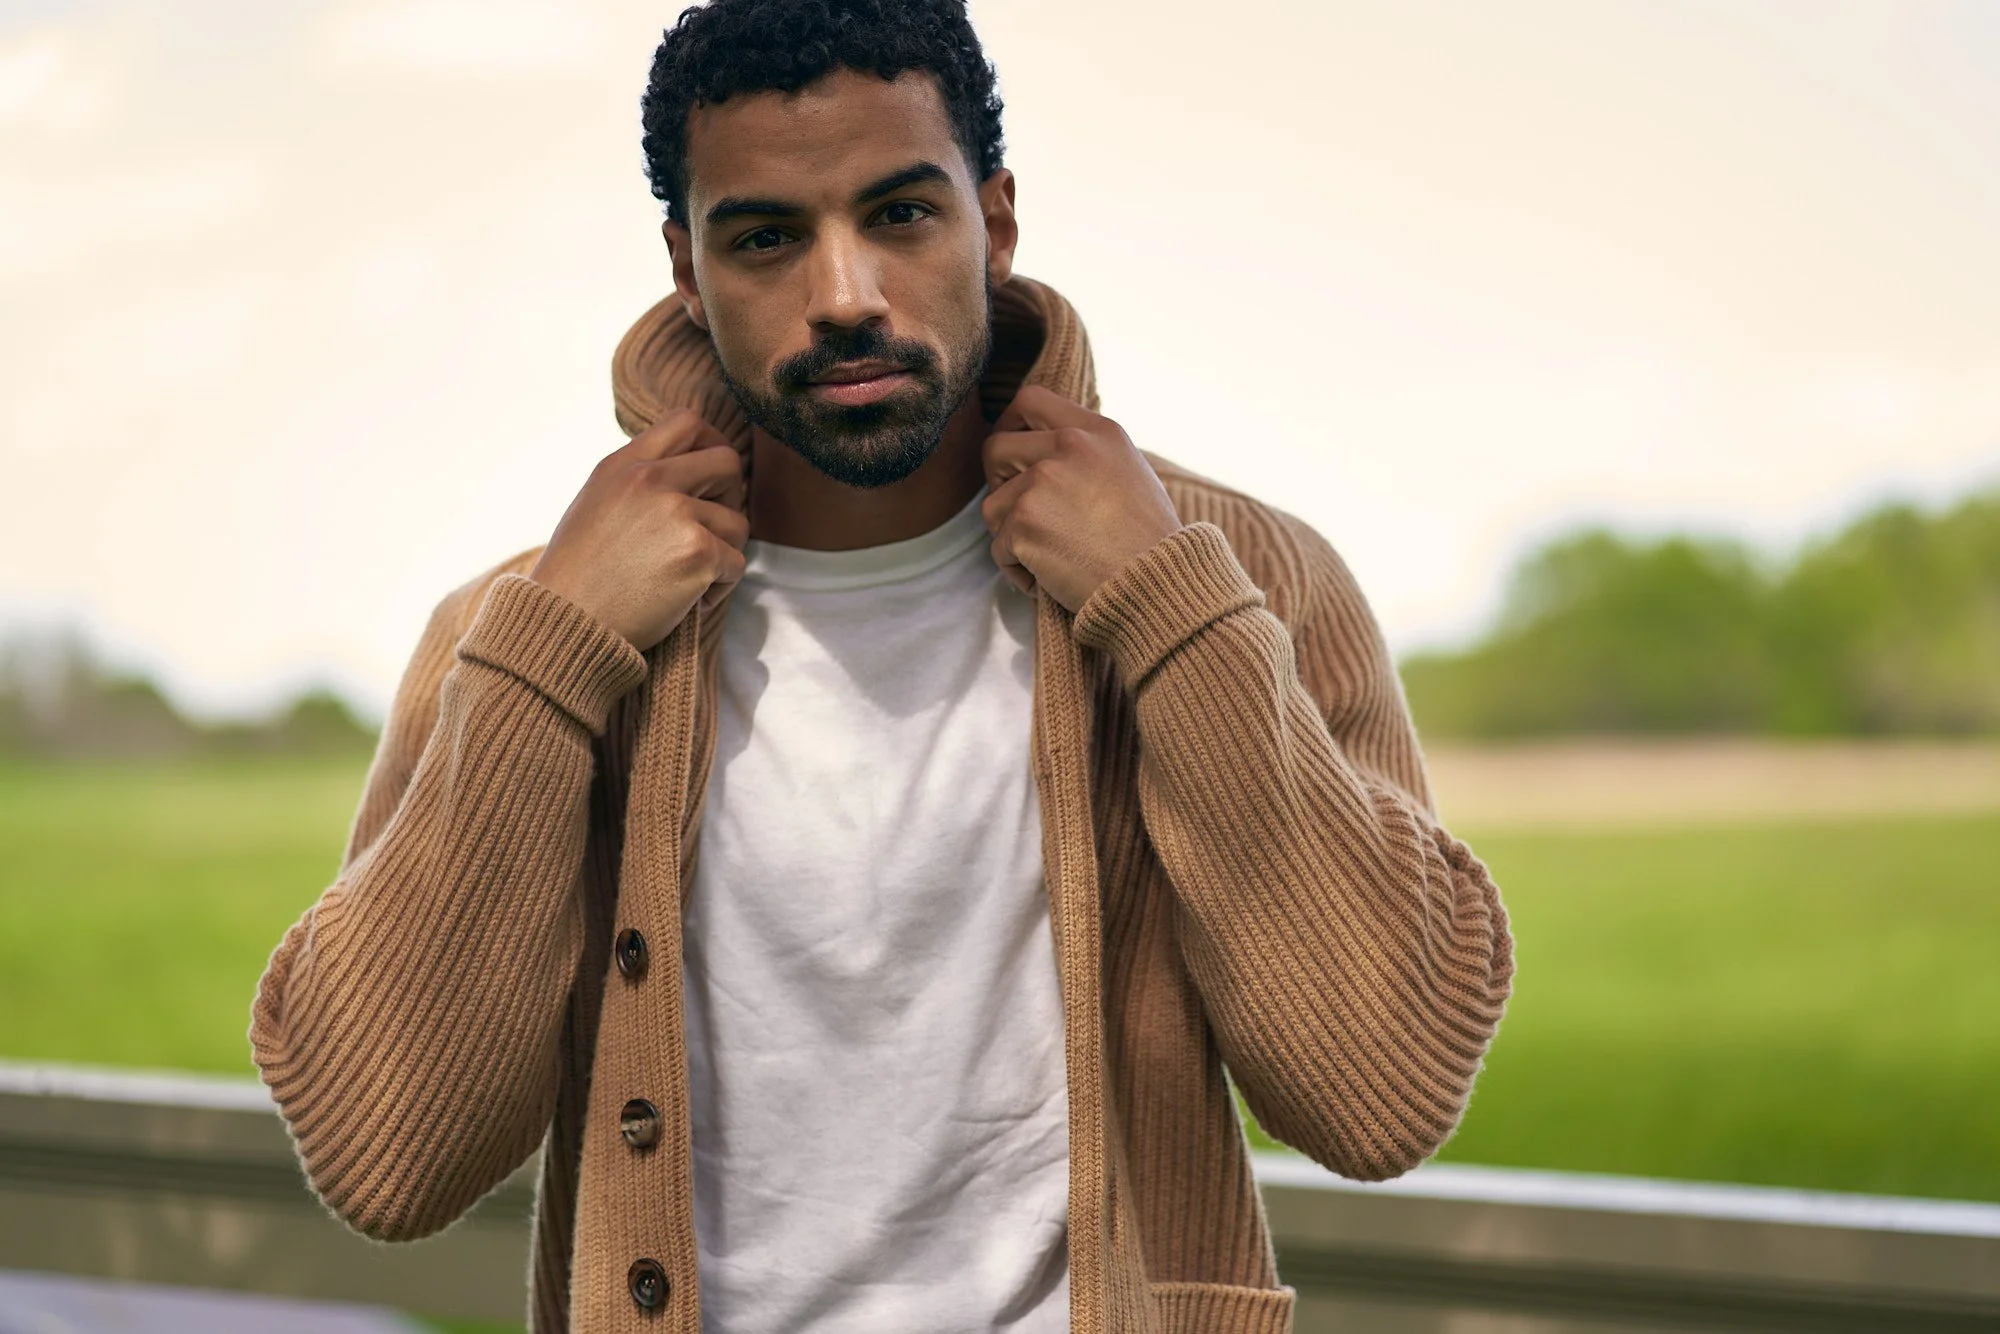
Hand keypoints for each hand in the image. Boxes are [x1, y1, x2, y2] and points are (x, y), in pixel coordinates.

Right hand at [528, 409, 747, 651]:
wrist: (566, 625)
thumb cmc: (578, 577)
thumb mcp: (595, 505)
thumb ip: (636, 482)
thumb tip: (686, 472)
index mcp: (623, 465)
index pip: (686, 422)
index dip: (710, 444)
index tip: (711, 477)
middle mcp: (649, 480)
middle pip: (727, 461)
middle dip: (730, 497)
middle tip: (710, 530)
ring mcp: (676, 514)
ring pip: (738, 521)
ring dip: (724, 552)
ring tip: (693, 577)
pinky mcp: (697, 553)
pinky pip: (736, 563)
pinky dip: (721, 587)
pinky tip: (692, 601)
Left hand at [981, 385, 1182, 611]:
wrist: (1155, 585)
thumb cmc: (1150, 542)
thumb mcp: (1130, 473)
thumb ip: (1089, 454)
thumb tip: (1048, 452)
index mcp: (1098, 431)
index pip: (1032, 401)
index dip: (1010, 425)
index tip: (1011, 454)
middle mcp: (1068, 447)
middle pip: (996, 448)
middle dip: (998, 482)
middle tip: (1019, 512)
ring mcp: (1042, 483)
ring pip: (993, 505)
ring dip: (1011, 535)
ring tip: (1050, 556)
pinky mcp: (1024, 522)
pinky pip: (999, 549)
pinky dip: (1018, 570)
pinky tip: (1052, 579)